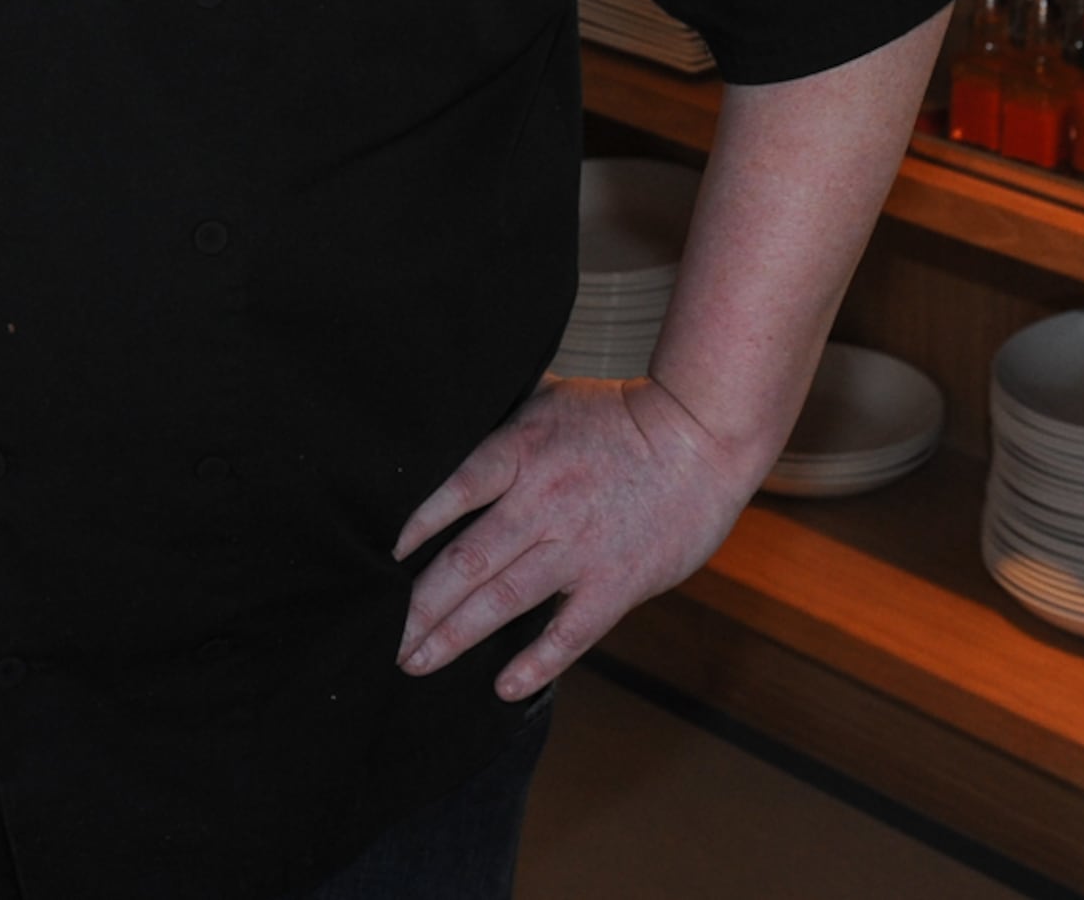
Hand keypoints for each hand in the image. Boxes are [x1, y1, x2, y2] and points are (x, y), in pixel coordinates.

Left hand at [391, 375, 766, 700]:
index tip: (381, 561)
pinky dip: (535, 662)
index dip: (414, 528)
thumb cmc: (623, 414)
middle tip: (384, 638)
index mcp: (520, 453)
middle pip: (465, 561)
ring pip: (502, 600)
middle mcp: (541, 503)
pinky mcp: (617, 582)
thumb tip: (446, 417)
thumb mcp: (548, 397)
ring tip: (416, 662)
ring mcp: (578, 547)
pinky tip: (502, 687)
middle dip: (418, 606)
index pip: (451, 494)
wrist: (702, 436)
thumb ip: (500, 417)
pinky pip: (569, 631)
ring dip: (454, 636)